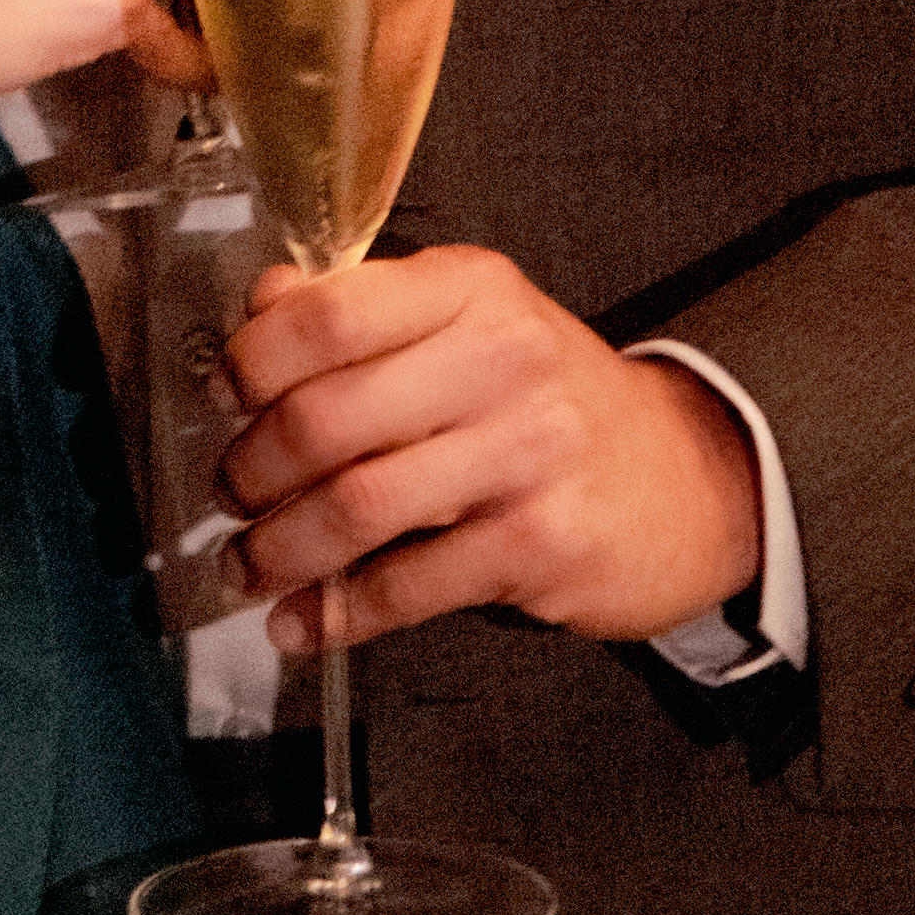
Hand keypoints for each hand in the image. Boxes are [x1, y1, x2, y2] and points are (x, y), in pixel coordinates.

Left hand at [216, 248, 765, 653]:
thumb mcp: (471, 325)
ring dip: (279, 549)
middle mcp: (503, 359)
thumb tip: (260, 305)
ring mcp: (527, 453)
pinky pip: (407, 587)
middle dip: (252, 470)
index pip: (329, 312)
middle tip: (232, 495)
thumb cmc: (551, 400)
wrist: (688, 478)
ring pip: (355, 507)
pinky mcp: (541, 543)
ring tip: (249, 566)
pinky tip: (302, 625)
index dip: (253, 362)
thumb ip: (367, 312)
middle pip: (326, 418)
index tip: (226, 398)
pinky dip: (336, 615)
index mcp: (472, 290)